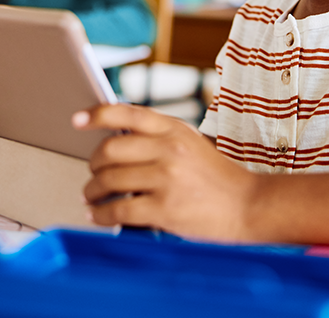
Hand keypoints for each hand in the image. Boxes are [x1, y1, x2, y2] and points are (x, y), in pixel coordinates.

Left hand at [75, 104, 257, 239]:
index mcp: (175, 129)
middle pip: (109, 150)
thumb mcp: (192, 144)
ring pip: (108, 180)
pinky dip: (100, 214)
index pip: (127, 114)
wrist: (251, 206)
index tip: (77, 120)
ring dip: (92, 191)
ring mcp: (166, 179)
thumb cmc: (219, 178)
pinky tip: (98, 215)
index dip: (96, 115)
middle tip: (92, 173)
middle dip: (93, 164)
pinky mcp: (165, 209)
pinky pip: (117, 210)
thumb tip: (115, 141)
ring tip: (92, 196)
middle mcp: (169, 149)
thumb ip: (160, 139)